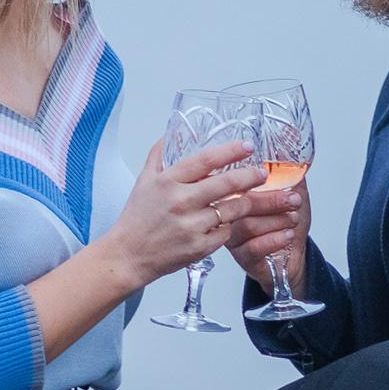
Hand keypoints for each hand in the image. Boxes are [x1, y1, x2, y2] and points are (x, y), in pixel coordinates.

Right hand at [98, 139, 263, 287]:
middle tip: (260, 173)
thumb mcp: (144, 181)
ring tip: (247, 198)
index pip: (206, 160)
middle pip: (227, 183)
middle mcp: (180, 202)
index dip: (230, 151)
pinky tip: (223, 222)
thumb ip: (158, 155)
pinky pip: (226, 232)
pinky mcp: (199, 247)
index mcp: (168, 182)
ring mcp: (191, 226)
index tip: (247, 146)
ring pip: (232, 209)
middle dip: (250, 176)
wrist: (128, 256)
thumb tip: (170, 134)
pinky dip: (228, 226)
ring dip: (244, 202)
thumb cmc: (137, 219)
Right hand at [224, 175, 309, 294]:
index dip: (248, 178)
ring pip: (248, 226)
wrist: (293, 254)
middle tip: (293, 200)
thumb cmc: (287, 223)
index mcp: (238, 197)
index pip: (233, 185)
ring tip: (293, 219)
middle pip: (241, 205)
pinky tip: (287, 235)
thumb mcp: (292, 194)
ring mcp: (234, 238)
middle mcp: (231, 217)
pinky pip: (253, 248)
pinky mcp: (242, 257)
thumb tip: (294, 160)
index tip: (267, 175)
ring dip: (276, 221)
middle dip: (272, 201)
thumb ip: (291, 177)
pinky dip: (274, 240)